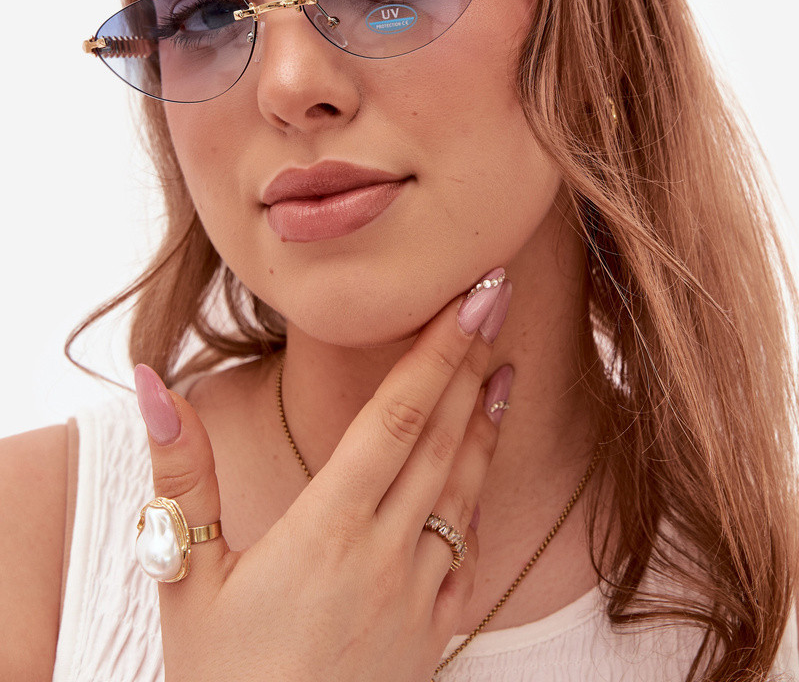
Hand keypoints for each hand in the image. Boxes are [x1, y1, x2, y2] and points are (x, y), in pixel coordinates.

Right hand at [134, 270, 511, 681]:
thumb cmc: (220, 679)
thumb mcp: (187, 576)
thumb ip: (182, 474)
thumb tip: (155, 384)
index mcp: (328, 531)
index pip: (396, 419)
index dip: (437, 351)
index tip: (469, 297)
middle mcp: (386, 556)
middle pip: (440, 439)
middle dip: (469, 361)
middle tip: (495, 296)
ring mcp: (418, 597)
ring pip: (464, 488)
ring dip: (485, 421)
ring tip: (503, 365)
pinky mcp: (432, 633)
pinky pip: (468, 549)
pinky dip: (480, 494)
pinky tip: (483, 466)